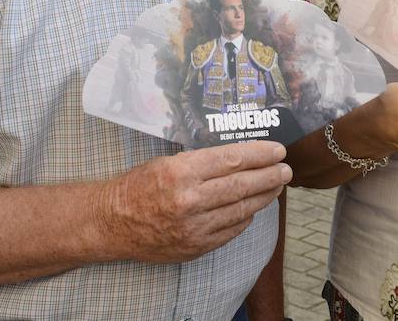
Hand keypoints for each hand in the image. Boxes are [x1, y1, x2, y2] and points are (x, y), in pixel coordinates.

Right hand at [101, 141, 289, 263]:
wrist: (112, 223)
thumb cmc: (137, 186)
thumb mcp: (167, 162)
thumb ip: (202, 161)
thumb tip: (240, 157)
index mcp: (181, 172)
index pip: (232, 159)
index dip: (260, 155)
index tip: (277, 151)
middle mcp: (189, 200)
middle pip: (242, 185)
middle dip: (270, 176)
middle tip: (286, 169)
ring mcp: (194, 227)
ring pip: (241, 209)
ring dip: (264, 197)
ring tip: (276, 187)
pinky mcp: (195, 246)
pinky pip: (231, 230)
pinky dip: (245, 217)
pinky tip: (253, 207)